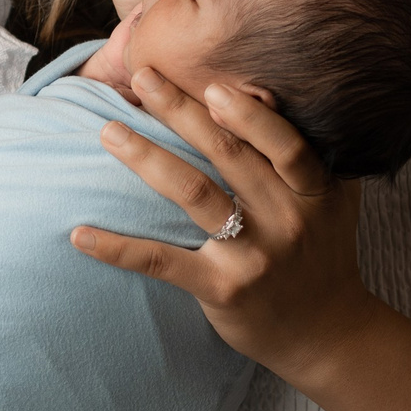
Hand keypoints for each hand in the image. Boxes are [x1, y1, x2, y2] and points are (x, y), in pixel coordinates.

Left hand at [71, 67, 377, 375]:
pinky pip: (162, 262)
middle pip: (228, 156)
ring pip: (194, 194)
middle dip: (181, 112)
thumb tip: (261, 90)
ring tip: (109, 132)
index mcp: (314, 191)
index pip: (285, 144)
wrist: (324, 333)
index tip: (212, 86)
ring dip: (147, 158)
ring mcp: (253, 256)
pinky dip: (118, 249)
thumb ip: (303, 151)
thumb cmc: (319, 250)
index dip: (250, 115)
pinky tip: (80, 234)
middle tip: (143, 77)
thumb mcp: (329, 199)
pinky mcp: (221, 289)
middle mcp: (287, 220)